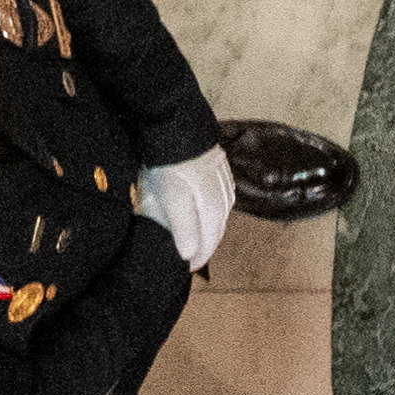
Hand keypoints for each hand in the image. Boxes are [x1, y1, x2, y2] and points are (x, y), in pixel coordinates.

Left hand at [132, 145, 237, 272]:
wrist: (176, 125)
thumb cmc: (170, 164)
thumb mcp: (171, 199)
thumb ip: (183, 228)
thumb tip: (190, 254)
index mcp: (213, 209)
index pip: (208, 243)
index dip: (198, 258)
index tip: (187, 268)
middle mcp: (223, 198)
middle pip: (217, 231)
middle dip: (206, 247)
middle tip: (192, 258)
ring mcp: (223, 183)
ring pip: (220, 215)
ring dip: (211, 230)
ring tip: (199, 238)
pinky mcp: (220, 169)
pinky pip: (221, 198)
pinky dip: (215, 211)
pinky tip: (208, 210)